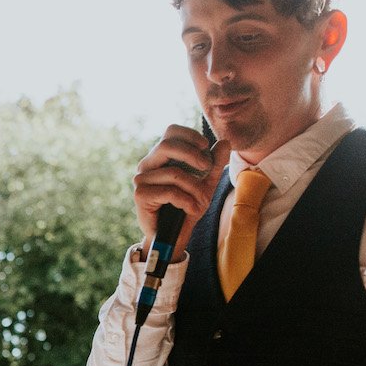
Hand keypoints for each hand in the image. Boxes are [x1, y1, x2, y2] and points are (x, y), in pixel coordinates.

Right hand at [133, 126, 230, 256]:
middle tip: (207, 168)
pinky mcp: (140, 195)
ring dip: (194, 188)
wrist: (174, 234)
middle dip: (193, 155)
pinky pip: (170, 191)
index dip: (190, 135)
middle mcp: (148, 165)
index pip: (171, 131)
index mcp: (161, 156)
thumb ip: (215, 164)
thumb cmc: (186, 206)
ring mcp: (141, 180)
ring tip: (201, 201)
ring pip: (174, 173)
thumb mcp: (206, 183)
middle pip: (167, 145)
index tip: (206, 147)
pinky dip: (186, 201)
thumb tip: (225, 142)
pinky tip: (191, 209)